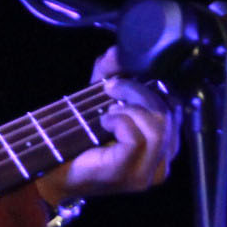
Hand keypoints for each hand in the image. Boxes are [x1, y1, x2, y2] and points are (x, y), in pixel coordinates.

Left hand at [40, 48, 178, 202]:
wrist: (51, 173)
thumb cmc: (78, 141)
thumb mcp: (99, 100)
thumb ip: (111, 74)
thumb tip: (117, 51)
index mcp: (163, 148)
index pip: (175, 111)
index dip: (154, 89)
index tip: (126, 80)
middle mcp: (162, 164)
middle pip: (168, 115)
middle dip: (140, 93)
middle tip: (112, 87)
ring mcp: (147, 174)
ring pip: (158, 126)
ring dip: (130, 106)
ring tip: (108, 107)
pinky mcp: (129, 174)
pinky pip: (137, 139)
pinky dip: (119, 122)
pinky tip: (104, 122)